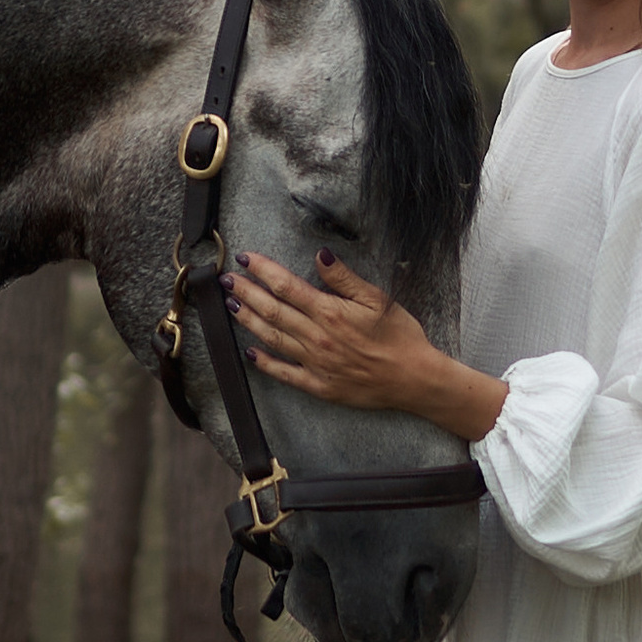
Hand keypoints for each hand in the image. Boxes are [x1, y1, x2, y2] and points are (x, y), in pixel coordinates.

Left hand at [225, 251, 507, 443]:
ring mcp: (315, 364)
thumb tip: (319, 255)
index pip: (287, 286)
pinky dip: (266, 363)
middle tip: (227, 280)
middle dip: (247, 293)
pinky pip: (285, 373)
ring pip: (273, 339)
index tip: (246, 259)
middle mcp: (317, 338)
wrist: (414, 379)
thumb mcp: (377, 299)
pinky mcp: (319, 386)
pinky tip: (251, 352)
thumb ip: (344, 279)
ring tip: (231, 306)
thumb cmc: (400, 336)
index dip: (263, 271)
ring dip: (249, 321)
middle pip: (273, 311)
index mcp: (330, 313)